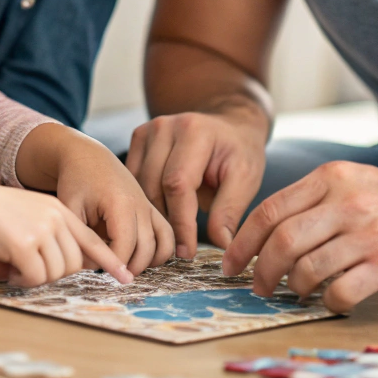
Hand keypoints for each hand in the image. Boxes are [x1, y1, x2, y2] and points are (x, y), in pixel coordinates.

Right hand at [0, 176, 132, 286]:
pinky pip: (35, 278)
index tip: (126, 277)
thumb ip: (48, 234)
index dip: (110, 261)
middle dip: (54, 273)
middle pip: (75, 264)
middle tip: (26, 267)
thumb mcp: (26, 215)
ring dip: (35, 277)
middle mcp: (55, 217)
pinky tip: (5, 268)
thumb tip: (63, 267)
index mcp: (57, 209)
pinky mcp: (24, 244)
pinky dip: (21, 281)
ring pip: (57, 273)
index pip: (92, 239)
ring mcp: (41, 229)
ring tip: (12, 265)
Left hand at [17, 124, 173, 274]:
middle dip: (129, 268)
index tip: (98, 270)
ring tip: (125, 266)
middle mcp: (141, 205)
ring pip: (163, 245)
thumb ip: (80, 237)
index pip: (124, 247)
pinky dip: (160, 251)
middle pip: (146, 250)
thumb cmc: (76, 180)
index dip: (112, 265)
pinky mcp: (151, 208)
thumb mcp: (70, 208)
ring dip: (148, 262)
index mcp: (120, 203)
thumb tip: (93, 266)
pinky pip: (166, 235)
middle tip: (109, 272)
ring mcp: (149, 206)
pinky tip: (141, 258)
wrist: (89, 157)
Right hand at [126, 111, 266, 257]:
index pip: (177, 184)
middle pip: (154, 186)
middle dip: (166, 222)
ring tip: (170, 234)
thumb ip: (229, 212)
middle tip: (178, 249)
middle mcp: (166, 126)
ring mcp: (149, 129)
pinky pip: (133, 177)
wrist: (229, 126)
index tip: (187, 252)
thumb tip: (222, 249)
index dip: (180, 222)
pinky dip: (143, 198)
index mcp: (195, 132)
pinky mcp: (139, 137)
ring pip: (138, 184)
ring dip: (153, 212)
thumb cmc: (239, 153)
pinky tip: (160, 213)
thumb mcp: (245, 179)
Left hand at [224, 161, 377, 311]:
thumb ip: (312, 197)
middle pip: (283, 240)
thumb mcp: (350, 178)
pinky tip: (330, 299)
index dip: (243, 240)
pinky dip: (328, 302)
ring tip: (295, 292)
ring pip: (308, 268)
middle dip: (261, 269)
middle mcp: (345, 202)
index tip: (231, 261)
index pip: (270, 209)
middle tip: (257, 285)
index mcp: (329, 177)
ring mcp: (368, 233)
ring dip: (293, 287)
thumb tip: (267, 229)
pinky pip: (343, 291)